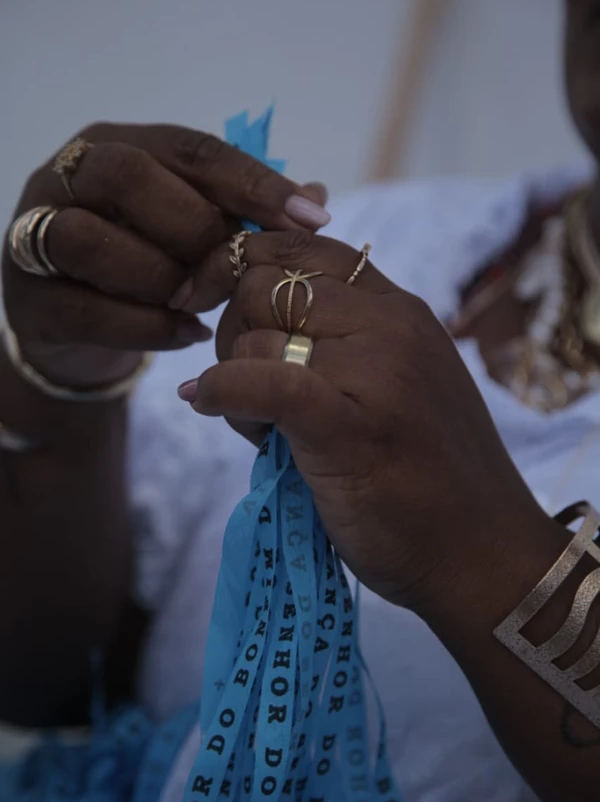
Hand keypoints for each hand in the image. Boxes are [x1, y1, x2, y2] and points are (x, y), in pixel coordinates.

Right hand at [2, 122, 328, 388]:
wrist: (77, 326)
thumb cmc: (147, 263)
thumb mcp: (196, 230)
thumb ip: (246, 213)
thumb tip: (316, 200)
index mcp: (120, 145)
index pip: (191, 148)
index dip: (254, 183)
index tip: (311, 219)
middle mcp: (69, 177)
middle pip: (129, 177)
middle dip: (194, 228)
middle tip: (233, 270)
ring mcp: (37, 236)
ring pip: (91, 240)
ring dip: (161, 278)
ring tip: (201, 306)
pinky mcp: (30, 300)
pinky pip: (85, 309)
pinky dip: (146, 328)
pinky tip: (186, 336)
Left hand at [176, 231, 551, 611]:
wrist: (481, 554)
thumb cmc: (429, 474)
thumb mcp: (395, 383)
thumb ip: (343, 340)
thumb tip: (258, 306)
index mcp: (400, 309)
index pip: (300, 247)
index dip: (242, 265)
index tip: (211, 301)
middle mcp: (391, 325)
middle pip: (264, 283)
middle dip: (231, 329)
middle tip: (241, 384)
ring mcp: (376, 373)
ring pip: (255, 336)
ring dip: (231, 376)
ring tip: (257, 425)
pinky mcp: (351, 430)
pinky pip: (265, 382)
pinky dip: (223, 390)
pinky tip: (208, 402)